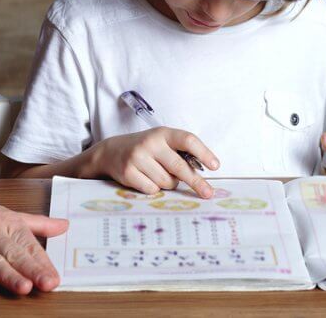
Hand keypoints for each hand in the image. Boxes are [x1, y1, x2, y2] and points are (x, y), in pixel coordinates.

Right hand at [0, 178, 67, 297]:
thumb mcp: (4, 212)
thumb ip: (35, 222)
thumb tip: (64, 226)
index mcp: (5, 222)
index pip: (28, 244)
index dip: (42, 262)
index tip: (56, 278)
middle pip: (13, 253)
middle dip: (32, 269)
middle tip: (48, 284)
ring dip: (7, 275)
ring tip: (24, 288)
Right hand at [93, 128, 218, 197]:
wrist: (110, 152)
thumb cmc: (145, 149)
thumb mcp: (161, 142)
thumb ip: (179, 153)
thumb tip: (201, 173)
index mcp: (163, 133)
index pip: (187, 139)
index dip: (203, 153)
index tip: (215, 166)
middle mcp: (150, 143)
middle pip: (179, 167)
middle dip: (196, 182)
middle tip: (208, 193)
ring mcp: (137, 157)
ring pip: (167, 182)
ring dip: (168, 184)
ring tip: (158, 174)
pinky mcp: (128, 172)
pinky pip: (152, 189)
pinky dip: (154, 189)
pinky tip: (145, 179)